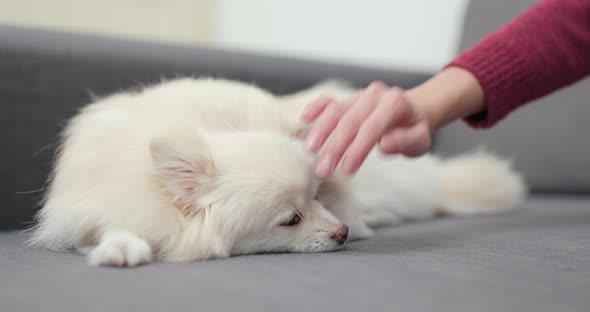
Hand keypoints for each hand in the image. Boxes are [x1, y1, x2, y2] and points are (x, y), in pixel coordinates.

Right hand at [302, 81, 431, 177]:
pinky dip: (316, 108)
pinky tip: (304, 119)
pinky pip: (329, 100)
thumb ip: (404, 142)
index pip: (372, 127)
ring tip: (310, 151)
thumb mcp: (420, 141)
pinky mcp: (347, 99)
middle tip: (323, 170)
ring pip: (336, 111)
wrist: (412, 112)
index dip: (357, 149)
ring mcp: (359, 95)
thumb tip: (384, 145)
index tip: (346, 171)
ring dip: (321, 131)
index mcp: (395, 103)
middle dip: (335, 146)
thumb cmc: (413, 130)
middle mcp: (375, 95)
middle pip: (350, 120)